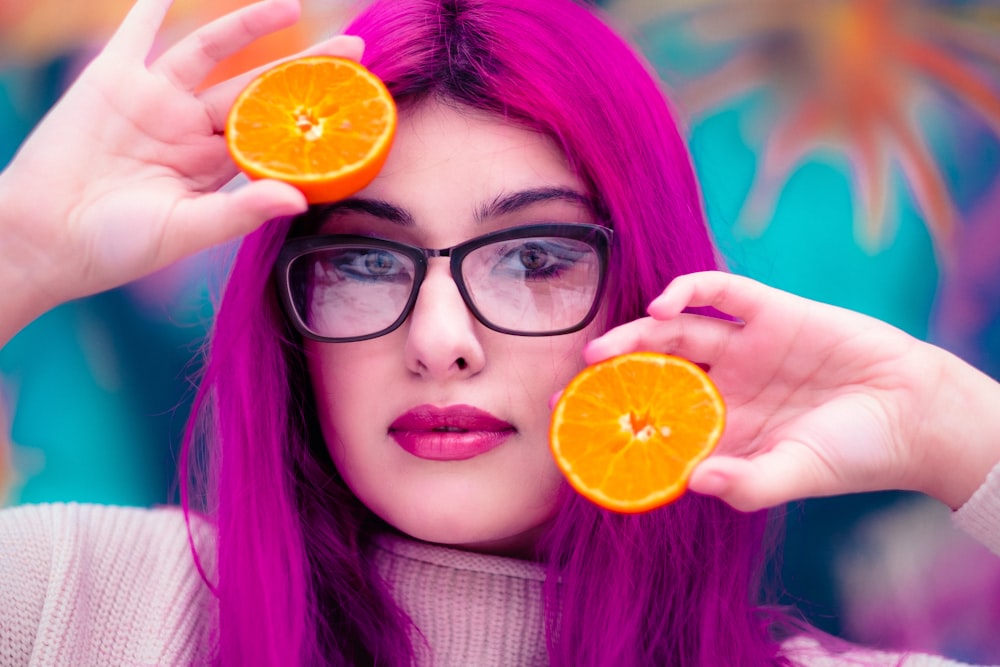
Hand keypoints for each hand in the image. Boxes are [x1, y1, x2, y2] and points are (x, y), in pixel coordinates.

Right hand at [0, 0, 362, 341]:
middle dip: (304, 68)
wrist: (42, 239)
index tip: (356, 102)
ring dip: (249, 26)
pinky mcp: (112, 81)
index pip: (275, 132)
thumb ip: (239, 212)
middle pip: (256, 88)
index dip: (313, 116)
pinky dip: (155, 5)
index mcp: (214, 166)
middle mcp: (191, 129)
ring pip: (211, 52)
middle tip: (355, 48)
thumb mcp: (185, 231)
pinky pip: (138, 32)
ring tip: (293, 6)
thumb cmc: (116, 246)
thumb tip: (300, 199)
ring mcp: (154, 101)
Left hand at [585, 271, 999, 511]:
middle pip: (654, 375)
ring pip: (676, 334)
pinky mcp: (771, 310)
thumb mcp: (797, 474)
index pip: (659, 424)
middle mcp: (725, 385)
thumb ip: (749, 485)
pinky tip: (661, 306)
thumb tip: (694, 483)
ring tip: (599, 351)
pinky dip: (689, 291)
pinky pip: (722, 292)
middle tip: (568, 390)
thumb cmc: (856, 453)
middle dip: (611, 381)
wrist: (916, 413)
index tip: (575, 437)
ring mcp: (745, 346)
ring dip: (635, 338)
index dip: (620, 428)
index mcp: (725, 427)